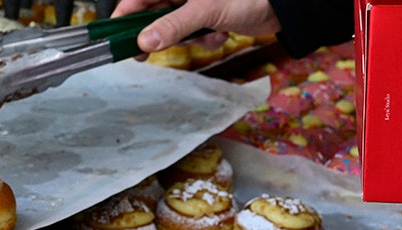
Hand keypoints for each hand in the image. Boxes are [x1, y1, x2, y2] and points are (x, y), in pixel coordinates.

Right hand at [111, 0, 280, 52]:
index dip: (125, 16)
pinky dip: (204, 39)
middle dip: (158, 34)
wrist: (284, 5)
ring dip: (186, 38)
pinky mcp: (209, 16)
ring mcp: (195, 3)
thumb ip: (174, 26)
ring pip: (174, 26)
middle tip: (145, 54)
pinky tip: (220, 35)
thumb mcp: (206, 10)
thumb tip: (145, 43)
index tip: (117, 37)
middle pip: (153, 14)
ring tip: (205, 37)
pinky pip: (194, 32)